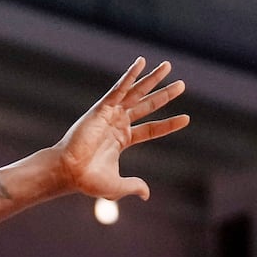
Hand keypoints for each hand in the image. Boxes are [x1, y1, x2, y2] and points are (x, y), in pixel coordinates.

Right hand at [50, 58, 189, 200]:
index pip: (152, 129)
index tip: (186, 118)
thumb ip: (134, 186)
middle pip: (147, 105)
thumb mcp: (118, 186)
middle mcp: (118, 124)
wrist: (70, 173)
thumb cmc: (89, 180)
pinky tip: (141, 63)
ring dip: (152, 79)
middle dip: (164, 94)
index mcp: (122, 140)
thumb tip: (146, 194)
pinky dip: (130, 76)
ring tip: (168, 66)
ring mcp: (111, 114)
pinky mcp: (102, 108)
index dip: (169, 124)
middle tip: (182, 84)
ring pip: (136, 93)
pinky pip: (118, 89)